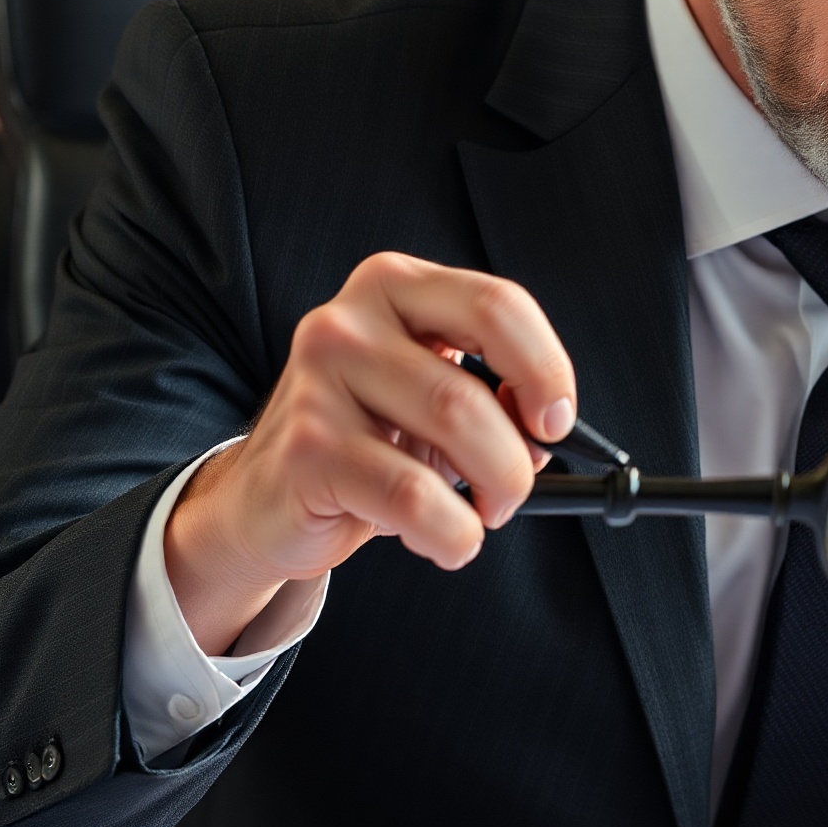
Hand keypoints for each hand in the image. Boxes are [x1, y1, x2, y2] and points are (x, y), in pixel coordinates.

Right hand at [165, 253, 575, 654]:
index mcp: (395, 287)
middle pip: (476, 388)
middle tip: (513, 489)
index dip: (546, 370)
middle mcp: (348, 322)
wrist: (271, 496)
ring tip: (478, 516)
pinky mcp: (304, 448)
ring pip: (453, 432)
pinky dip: (451, 532)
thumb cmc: (369, 439)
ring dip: (490, 494)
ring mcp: (317, 381)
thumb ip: (494, 394)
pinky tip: (446, 539)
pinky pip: (412, 496)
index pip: (498, 305)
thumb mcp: (434, 396)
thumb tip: (545, 430)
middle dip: (515, 458)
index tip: (556, 422)